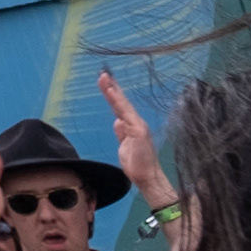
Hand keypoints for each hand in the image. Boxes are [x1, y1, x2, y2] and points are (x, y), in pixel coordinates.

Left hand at [98, 69, 174, 209]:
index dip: (112, 94)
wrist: (147, 176)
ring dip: (113, 92)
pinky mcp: (138, 131)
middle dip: (112, 88)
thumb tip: (117, 121)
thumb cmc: (137, 163)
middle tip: (102, 73)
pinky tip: (112, 93)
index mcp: (131, 125)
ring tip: (105, 79)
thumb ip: (121, 133)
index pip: (119, 107)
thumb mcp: (124, 145)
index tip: (104, 81)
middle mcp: (136, 122)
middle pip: (121, 103)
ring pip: (123, 105)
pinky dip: (119, 102)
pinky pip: (126, 114)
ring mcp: (138, 126)